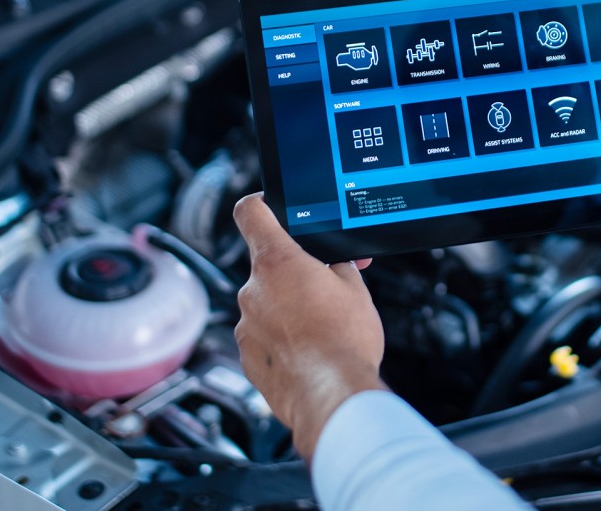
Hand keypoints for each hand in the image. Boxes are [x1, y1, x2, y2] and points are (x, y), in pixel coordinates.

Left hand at [233, 193, 386, 460]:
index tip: (268, 207)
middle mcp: (252, 290)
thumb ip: (335, 266)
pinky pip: (262, 336)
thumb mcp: (354, 289)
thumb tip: (331, 264)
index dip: (260, 205)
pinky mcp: (246, 356)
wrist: (333, 394)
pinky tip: (307, 352)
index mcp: (278, 261)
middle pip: (267, 266)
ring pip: (265, 304)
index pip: (250, 213)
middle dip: (293, 275)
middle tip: (324, 292)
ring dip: (287, 310)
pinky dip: (281, 340)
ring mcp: (245, 325)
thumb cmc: (345, 341)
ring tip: (320, 330)